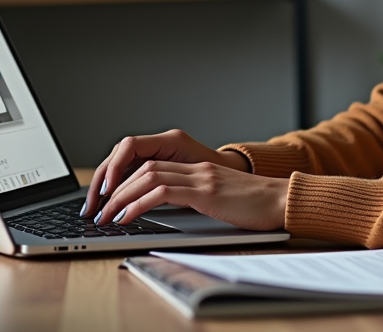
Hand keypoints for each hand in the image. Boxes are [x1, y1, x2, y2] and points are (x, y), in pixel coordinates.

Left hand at [82, 129, 249, 216]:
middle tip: (99, 209)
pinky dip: (138, 204)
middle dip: (115, 188)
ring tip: (106, 216)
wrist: (283, 201)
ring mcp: (200, 177)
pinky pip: (162, 192)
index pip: (151, 165)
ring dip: (121, 196)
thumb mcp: (221, 201)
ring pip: (147, 176)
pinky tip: (126, 217)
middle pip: (143, 167)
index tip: (110, 199)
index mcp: (198, 169)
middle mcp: (196, 168)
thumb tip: (171, 213)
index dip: (126, 180)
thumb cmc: (257, 207)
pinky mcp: (205, 191)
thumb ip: (198, 199)